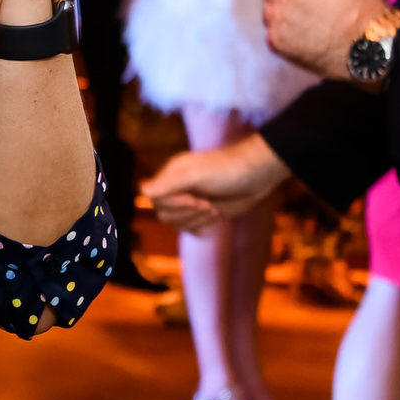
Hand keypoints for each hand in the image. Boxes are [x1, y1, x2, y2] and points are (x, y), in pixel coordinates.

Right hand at [144, 135, 290, 231]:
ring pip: (178, 224)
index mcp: (172, 175)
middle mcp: (178, 188)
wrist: (258, 175)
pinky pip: (192, 229)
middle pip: (165, 214)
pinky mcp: (204, 213)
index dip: (174, 204)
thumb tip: (142, 191)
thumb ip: (169, 183)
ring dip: (198, 221)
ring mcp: (191, 201)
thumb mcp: (195, 174)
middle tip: (209, 205)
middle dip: (188, 214)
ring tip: (215, 208)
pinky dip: (203, 228)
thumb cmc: (227, 169)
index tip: (197, 198)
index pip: (155, 199)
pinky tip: (216, 220)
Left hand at [262, 0, 388, 80]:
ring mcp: (275, 17)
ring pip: (271, 13)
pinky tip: (308, 38)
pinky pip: (274, 35)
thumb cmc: (358, 4)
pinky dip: (287, 37)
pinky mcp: (275, 40)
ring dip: (285, 17)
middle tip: (314, 8)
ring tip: (312, 24)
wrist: (367, 42)